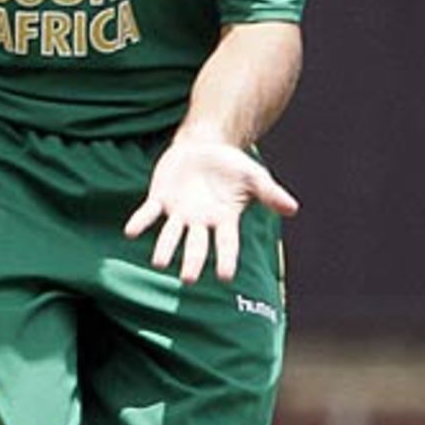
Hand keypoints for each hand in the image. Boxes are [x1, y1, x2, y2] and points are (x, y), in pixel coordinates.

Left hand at [123, 137, 298, 283]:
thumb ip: (271, 193)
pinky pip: (148, 213)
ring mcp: (179, 212)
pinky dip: (140, 222)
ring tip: (158, 263)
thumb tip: (293, 208)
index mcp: (224, 220)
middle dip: (191, 262)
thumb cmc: (232, 165)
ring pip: (170, 235)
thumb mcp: (254, 176)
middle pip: (196, 246)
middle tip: (187, 280)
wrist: (204, 145)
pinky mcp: (160, 199)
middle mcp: (200, 222)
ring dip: (164, 248)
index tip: (224, 277)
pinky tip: (130, 231)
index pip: (226, 244)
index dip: (225, 259)